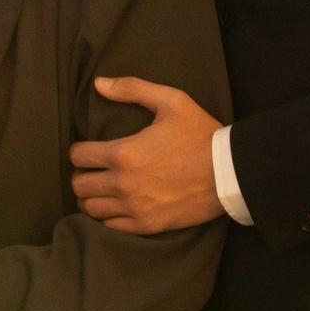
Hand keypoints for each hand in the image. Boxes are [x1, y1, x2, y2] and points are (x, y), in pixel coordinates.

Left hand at [69, 78, 224, 232]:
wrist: (230, 173)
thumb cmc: (201, 135)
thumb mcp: (171, 101)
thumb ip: (132, 89)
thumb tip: (99, 83)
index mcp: (123, 153)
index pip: (78, 156)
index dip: (79, 151)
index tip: (86, 150)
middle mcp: (123, 183)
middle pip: (79, 185)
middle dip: (81, 175)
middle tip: (91, 171)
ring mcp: (134, 207)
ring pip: (90, 208)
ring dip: (90, 198)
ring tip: (99, 190)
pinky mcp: (147, 226)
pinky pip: (110, 227)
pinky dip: (106, 218)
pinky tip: (113, 208)